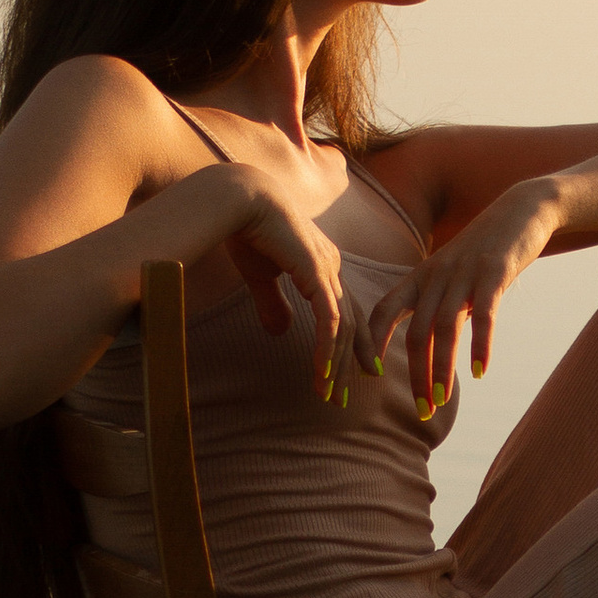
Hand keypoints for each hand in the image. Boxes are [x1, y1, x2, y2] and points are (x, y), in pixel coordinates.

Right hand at [146, 160, 347, 394]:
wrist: (240, 199)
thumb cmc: (248, 230)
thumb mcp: (262, 276)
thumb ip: (274, 303)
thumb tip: (280, 332)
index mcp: (323, 265)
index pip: (345, 310)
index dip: (353, 343)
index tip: (357, 372)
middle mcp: (331, 267)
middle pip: (349, 324)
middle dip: (348, 363)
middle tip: (342, 397)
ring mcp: (327, 269)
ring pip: (341, 327)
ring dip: (335, 363)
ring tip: (328, 393)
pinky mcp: (315, 272)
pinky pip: (328, 318)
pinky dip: (327, 348)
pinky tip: (324, 371)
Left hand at [367, 178, 560, 416]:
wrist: (520, 210)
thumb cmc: (484, 251)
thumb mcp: (451, 276)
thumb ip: (438, 309)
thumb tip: (431, 350)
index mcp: (420, 278)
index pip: (383, 312)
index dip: (371, 343)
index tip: (367, 375)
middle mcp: (436, 277)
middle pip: (417, 333)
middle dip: (416, 376)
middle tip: (422, 411)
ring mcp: (464, 274)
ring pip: (445, 329)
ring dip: (442, 369)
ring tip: (442, 400)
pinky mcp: (495, 273)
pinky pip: (484, 315)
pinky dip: (479, 346)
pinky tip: (479, 372)